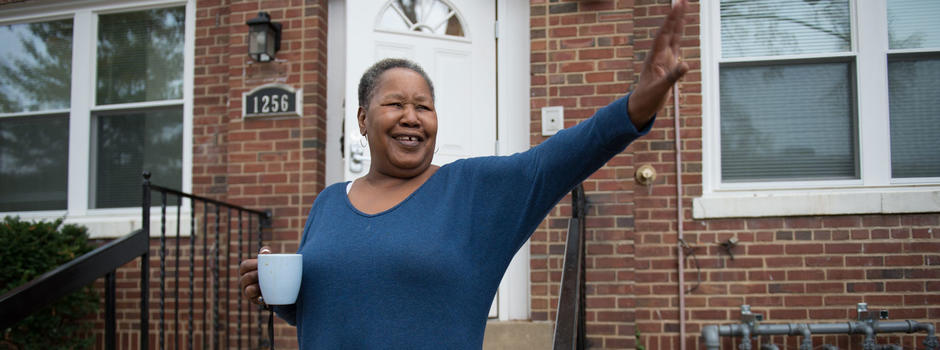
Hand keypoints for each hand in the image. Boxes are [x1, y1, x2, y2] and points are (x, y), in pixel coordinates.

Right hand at [239, 246, 271, 304]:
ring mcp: (248, 291)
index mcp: (247, 270)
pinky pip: (254, 300)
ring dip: (257, 287)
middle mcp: (244, 281)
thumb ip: (267, 255)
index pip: (244, 266)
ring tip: (265, 285)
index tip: (259, 263)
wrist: (281, 287)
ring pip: (248, 290)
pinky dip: (259, 297)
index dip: (251, 264)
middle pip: (245, 278)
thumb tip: (265, 252)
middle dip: (255, 276)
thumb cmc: (272, 272)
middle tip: (265, 275)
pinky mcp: (254, 300)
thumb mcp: (270, 263)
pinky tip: (264, 295)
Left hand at [628, 0, 688, 126]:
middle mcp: (659, 55)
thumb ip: (672, 77)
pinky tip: (681, 28)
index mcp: (655, 58)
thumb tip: (686, 65)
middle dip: (675, 16)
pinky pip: (675, 46)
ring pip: (673, 37)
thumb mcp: (660, 89)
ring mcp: (664, 58)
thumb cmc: (647, 98)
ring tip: (682, 8)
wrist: (642, 106)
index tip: (676, 7)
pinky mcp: (668, 64)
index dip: (670, 21)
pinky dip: (679, 36)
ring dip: (678, 23)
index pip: (664, 35)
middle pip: (669, 31)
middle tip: (682, 1)